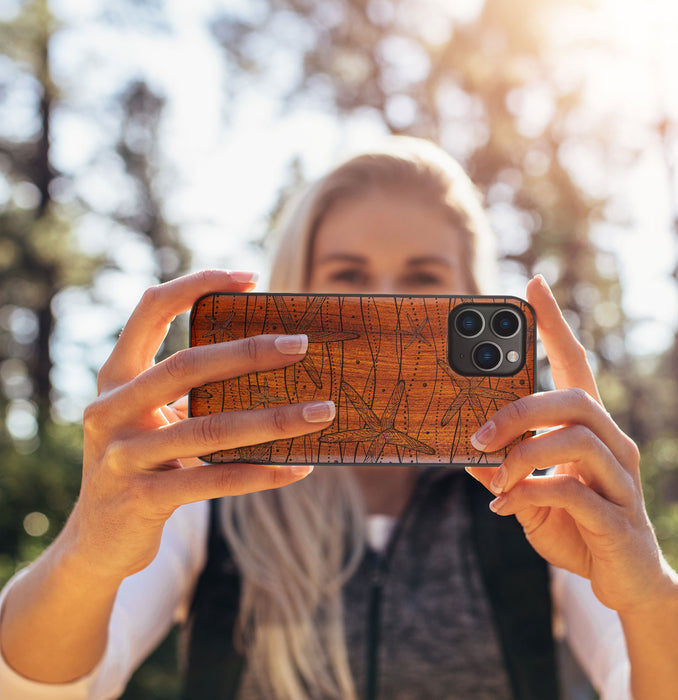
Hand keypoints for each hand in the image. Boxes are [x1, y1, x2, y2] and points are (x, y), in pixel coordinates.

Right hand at [69, 270, 334, 581]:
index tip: (250, 277)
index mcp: (116, 377)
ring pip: (209, 429)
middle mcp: (111, 410)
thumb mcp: (151, 418)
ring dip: (274, 419)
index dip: (197, 285)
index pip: (150, 310)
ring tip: (322, 412)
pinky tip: (300, 467)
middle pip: (186, 366)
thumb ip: (188, 390)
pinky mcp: (142, 499)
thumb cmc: (140, 464)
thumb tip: (270, 362)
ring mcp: (122, 456)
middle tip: (301, 346)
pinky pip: (214, 481)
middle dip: (249, 352)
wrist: (96, 540)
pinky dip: (262, 473)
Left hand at [467, 275, 674, 613]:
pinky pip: (573, 491)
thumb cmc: (574, 525)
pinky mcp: (619, 518)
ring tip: (494, 476)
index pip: (575, 364)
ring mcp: (621, 480)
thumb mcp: (528, 494)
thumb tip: (466, 454)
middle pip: (574, 399)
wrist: (622, 580)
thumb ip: (503, 471)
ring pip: (577, 439)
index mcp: (589, 429)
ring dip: (523, 455)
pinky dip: (532, 493)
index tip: (533, 285)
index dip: (555, 325)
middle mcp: (613, 444)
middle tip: (478, 435)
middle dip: (520, 410)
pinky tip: (507, 506)